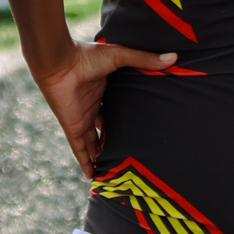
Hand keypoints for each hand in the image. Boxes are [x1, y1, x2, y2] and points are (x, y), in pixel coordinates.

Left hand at [34, 41, 176, 175]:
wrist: (60, 62)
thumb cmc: (86, 56)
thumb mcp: (120, 57)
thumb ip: (144, 60)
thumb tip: (173, 57)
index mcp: (103, 91)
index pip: (116, 109)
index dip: (125, 118)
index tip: (139, 128)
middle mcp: (92, 107)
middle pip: (105, 129)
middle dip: (115, 140)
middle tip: (131, 153)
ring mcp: (82, 119)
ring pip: (93, 143)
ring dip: (101, 155)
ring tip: (115, 170)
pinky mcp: (73, 128)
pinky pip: (80, 150)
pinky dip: (85, 163)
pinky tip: (93, 176)